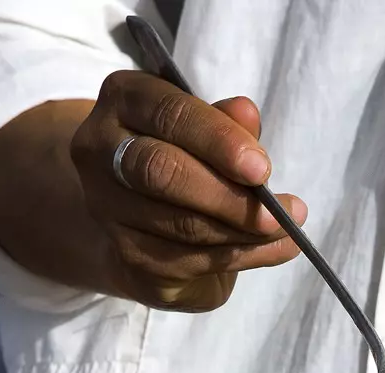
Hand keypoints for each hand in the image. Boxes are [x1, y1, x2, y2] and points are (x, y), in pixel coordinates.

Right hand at [67, 73, 306, 310]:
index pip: (169, 113)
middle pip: (161, 172)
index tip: (262, 168)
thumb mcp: (210, 132)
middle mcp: (100, 149)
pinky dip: (239, 256)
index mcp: (124, 99)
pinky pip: (185, 260)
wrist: (150, 221)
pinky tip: (273, 250)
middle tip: (275, 212)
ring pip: (178, 223)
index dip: (218, 140)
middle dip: (226, 196)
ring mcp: (105, 206)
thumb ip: (227, 123)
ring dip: (241, 232)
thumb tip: (246, 113)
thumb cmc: (188, 158)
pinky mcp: (124, 253)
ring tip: (284, 230)